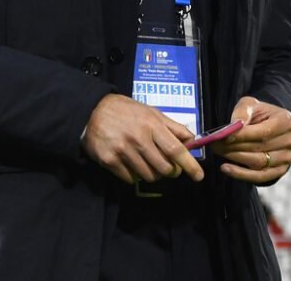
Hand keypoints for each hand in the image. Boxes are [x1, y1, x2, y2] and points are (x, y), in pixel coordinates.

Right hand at [82, 95, 203, 184]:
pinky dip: (134, 175)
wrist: (92, 111)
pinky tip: (131, 163)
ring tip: (146, 162)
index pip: (175, 150)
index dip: (189, 165)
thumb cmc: (126, 110)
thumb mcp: (151, 112)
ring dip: (152, 173)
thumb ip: (172, 126)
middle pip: (164, 168)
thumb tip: (192, 140)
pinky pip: (130, 179)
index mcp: (151, 125)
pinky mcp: (109, 161)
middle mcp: (138, 139)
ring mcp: (123, 151)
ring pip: (148, 176)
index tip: (198, 176)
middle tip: (168, 167)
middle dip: (170, 171)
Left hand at [211, 96, 290, 183]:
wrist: (271, 126)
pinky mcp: (280, 171)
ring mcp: (287, 158)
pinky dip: (241, 174)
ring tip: (217, 151)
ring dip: (235, 158)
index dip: (243, 136)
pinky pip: (260, 176)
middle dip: (234, 147)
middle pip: (259, 148)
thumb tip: (235, 124)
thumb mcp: (251, 105)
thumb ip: (243, 111)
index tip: (224, 137)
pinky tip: (225, 168)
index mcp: (287, 121)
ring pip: (258, 162)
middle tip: (214, 144)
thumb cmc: (259, 114)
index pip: (263, 132)